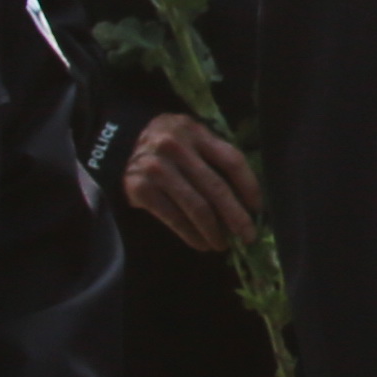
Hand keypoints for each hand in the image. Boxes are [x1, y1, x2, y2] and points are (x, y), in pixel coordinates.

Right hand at [122, 114, 263, 254]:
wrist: (118, 143)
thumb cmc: (167, 144)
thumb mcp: (190, 137)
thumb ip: (213, 156)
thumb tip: (245, 199)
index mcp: (195, 132)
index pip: (231, 160)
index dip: (249, 186)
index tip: (258, 208)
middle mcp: (175, 148)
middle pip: (216, 187)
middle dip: (236, 216)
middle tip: (248, 236)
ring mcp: (156, 168)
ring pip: (196, 207)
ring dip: (214, 231)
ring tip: (223, 244)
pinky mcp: (140, 188)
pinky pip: (174, 218)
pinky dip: (191, 235)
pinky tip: (202, 243)